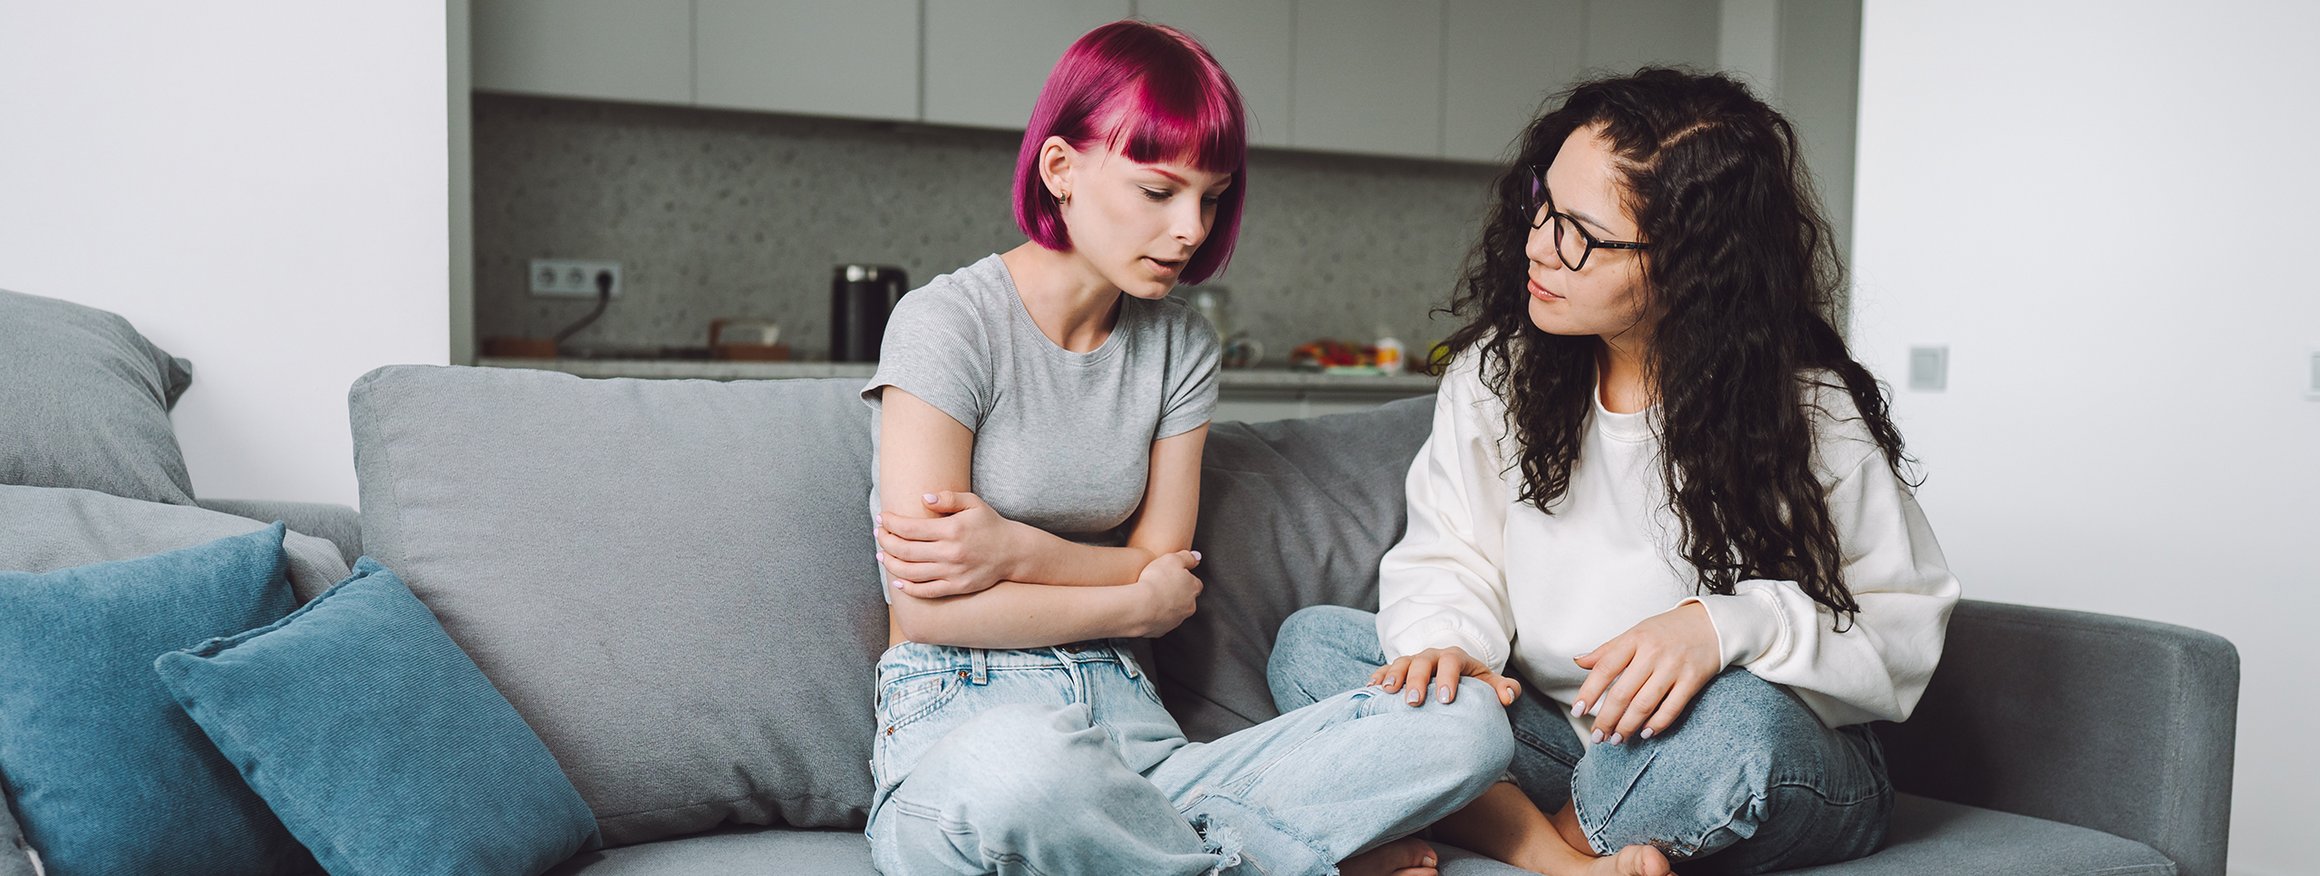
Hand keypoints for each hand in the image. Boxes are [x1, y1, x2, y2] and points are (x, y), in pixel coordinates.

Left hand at [877, 491, 1024, 597]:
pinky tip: (897, 581)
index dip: (890, 523)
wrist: (1013, 552)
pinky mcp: (957, 587)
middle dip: (886, 542)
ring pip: (911, 572)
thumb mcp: (973, 503)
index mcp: (951, 529)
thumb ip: (948, 498)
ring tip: (882, 555)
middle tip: (879, 534)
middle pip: (905, 550)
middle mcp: (950, 552)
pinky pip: (926, 591)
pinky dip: (908, 588)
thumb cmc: (989, 524)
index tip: (882, 518)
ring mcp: (953, 572)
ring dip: (891, 564)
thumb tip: (923, 498)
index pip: (909, 528)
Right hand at [1130, 550, 1203, 636]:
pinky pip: (1160, 622)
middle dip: (1176, 594)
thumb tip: (1197, 557)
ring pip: (1173, 612)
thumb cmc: (1156, 581)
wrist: (1140, 606)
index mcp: (1193, 589)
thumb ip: (1187, 557)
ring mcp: (1176, 620)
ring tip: (1151, 597)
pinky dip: (1154, 616)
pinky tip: (1144, 609)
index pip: (1195, 583)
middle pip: (1186, 599)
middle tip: (1161, 586)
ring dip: (1165, 605)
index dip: (1185, 579)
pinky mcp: (1162, 630)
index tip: (1174, 576)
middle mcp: (1188, 607)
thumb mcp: (1172, 558)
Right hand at [1372, 646, 1521, 706]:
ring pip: (1401, 662)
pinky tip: (1371, 689)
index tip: (1446, 700)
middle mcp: (1432, 655)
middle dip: (1417, 680)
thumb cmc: (1472, 684)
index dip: (1448, 678)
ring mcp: (1413, 661)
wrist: (1455, 674)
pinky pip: (1385, 669)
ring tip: (1387, 692)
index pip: (1451, 662)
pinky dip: (1378, 677)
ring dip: (1393, 676)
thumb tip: (1508, 697)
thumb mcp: (1489, 683)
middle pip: (1422, 661)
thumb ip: (1504, 688)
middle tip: (1414, 702)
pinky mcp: (1399, 669)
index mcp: (1455, 657)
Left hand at [1571, 601, 1722, 743]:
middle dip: (1607, 719)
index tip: (1578, 711)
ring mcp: (1673, 667)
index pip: (1605, 668)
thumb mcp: (1635, 633)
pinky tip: (1645, 733)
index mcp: (1634, 639)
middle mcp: (1652, 653)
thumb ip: (1607, 650)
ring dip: (1628, 726)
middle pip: (1623, 692)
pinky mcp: (1692, 680)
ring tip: (1617, 738)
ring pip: (1645, 704)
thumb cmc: (1667, 630)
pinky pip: (1672, 708)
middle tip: (1598, 736)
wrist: (1710, 624)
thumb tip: (1578, 661)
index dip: (1589, 692)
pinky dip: (1657, 724)